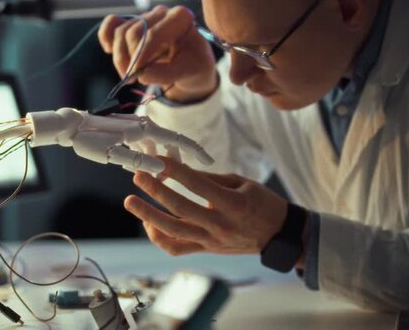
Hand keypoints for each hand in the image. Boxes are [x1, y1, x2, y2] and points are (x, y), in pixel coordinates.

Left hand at [27, 108, 213, 172]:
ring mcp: (137, 127)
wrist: (69, 126)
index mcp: (145, 130)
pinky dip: (148, 156)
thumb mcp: (113, 155)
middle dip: (177, 161)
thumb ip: (139, 162)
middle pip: (171, 144)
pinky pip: (146, 144)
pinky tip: (141, 168)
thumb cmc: (89, 140)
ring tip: (161, 179)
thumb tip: (163, 170)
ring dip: (161, 161)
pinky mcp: (128, 131)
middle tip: (179, 179)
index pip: (179, 140)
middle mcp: (144, 126)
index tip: (210, 162)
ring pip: (158, 145)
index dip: (196, 151)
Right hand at [98, 5, 217, 102]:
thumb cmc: (193, 65)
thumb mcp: (189, 71)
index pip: (152, 35)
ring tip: (128, 76)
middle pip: (132, 33)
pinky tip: (109, 50)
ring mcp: (145, 18)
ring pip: (120, 33)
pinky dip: (106, 37)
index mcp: (180, 18)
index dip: (141, 56)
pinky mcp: (131, 26)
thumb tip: (141, 74)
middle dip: (129, 59)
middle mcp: (161, 14)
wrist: (192, 64)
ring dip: (119, 57)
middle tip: (132, 80)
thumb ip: (166, 73)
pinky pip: (111, 24)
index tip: (137, 75)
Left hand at [124, 157, 290, 256]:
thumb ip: (210, 178)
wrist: (278, 235)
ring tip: (130, 202)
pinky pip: (176, 248)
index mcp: (232, 204)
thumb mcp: (242, 182)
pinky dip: (158, 237)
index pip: (197, 185)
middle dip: (155, 190)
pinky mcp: (205, 249)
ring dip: (147, 215)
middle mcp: (219, 224)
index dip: (174, 170)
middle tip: (138, 175)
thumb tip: (180, 169)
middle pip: (179, 208)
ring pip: (172, 231)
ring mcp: (210, 240)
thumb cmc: (262, 204)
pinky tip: (149, 223)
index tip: (157, 159)